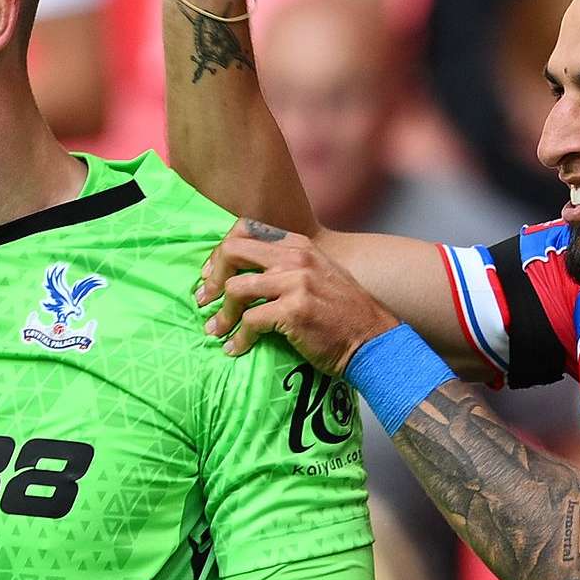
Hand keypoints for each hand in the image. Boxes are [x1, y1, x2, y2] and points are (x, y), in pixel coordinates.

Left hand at [199, 222, 395, 369]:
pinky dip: (238, 338)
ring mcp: (296, 283)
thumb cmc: (346, 315)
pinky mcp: (294, 311)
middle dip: (213, 277)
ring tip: (215, 330)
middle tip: (205, 299)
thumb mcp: (322, 275)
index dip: (222, 252)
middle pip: (234, 251)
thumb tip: (251, 272)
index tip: (214, 275)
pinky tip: (235, 349)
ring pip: (237, 288)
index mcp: (300, 246)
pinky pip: (250, 321)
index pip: (246, 231)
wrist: (374, 342)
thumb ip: (292, 266)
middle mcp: (296, 259)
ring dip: (221, 313)